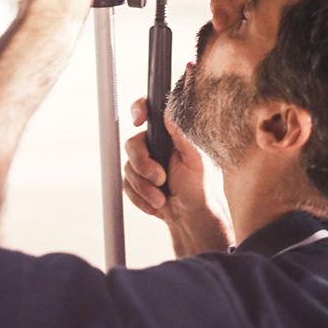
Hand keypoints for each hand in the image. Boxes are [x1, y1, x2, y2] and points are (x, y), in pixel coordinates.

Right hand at [124, 98, 232, 255]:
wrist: (192, 218)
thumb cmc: (201, 187)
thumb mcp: (195, 158)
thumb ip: (182, 133)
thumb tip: (170, 109)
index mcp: (171, 134)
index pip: (150, 111)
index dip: (139, 109)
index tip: (138, 120)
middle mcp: (156, 145)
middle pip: (132, 144)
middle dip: (143, 165)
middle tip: (160, 178)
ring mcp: (145, 163)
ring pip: (128, 167)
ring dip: (144, 187)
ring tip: (161, 198)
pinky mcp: (137, 180)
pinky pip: (126, 185)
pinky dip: (140, 197)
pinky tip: (156, 204)